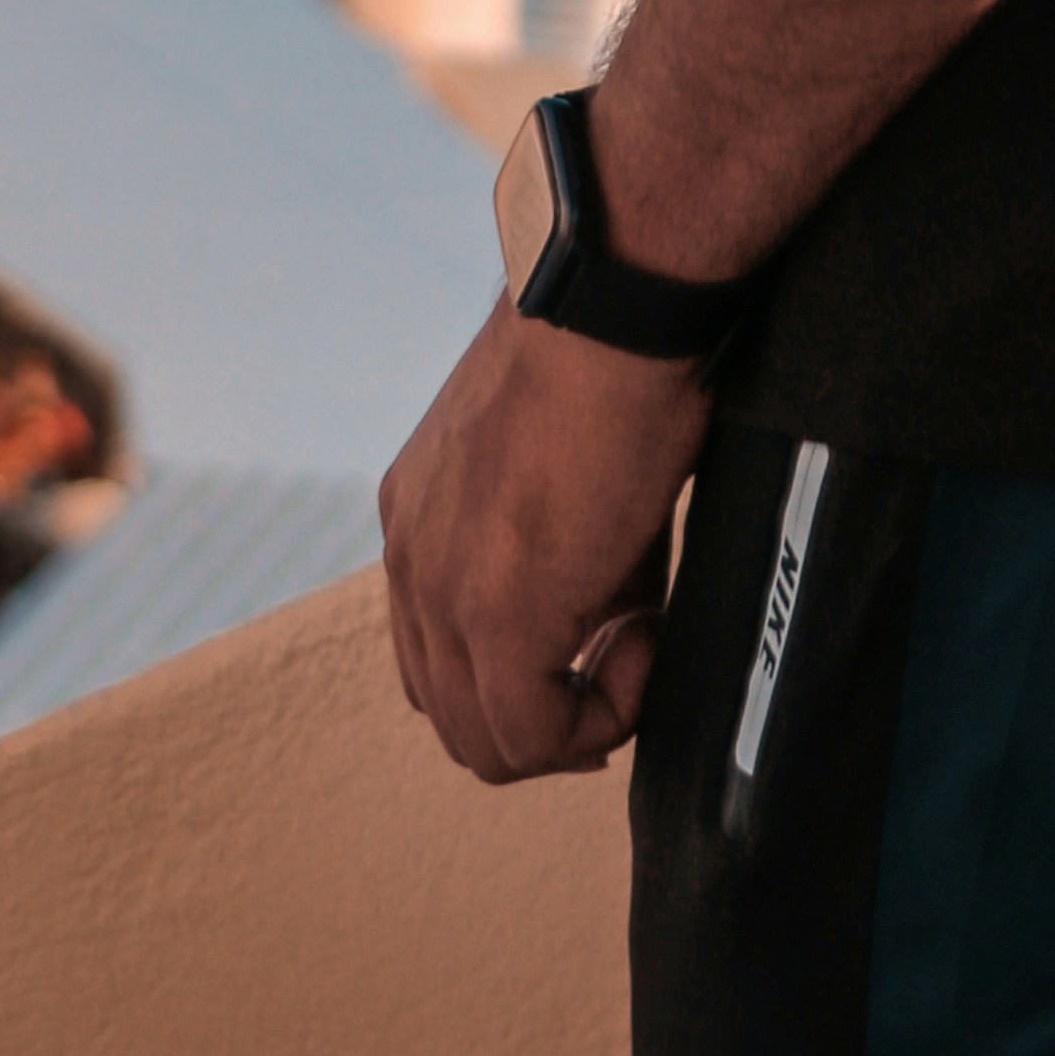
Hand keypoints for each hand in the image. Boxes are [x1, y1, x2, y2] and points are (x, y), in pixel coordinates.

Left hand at [379, 295, 706, 785]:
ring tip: (640, 643)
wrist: (619, 313)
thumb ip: (560, 571)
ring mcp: (440, 592)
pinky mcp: (495, 615)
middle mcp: (408, 559)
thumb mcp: (562, 483)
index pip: (438, 662)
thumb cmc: (612, 366)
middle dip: (548, 721)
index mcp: (417, 520)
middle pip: (455, 716)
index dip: (523, 689)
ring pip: (486, 742)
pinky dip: (601, 717)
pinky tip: (646, 638)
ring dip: (574, 725)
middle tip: (626, 669)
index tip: (601, 661)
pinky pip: (536, 734)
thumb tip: (612, 644)